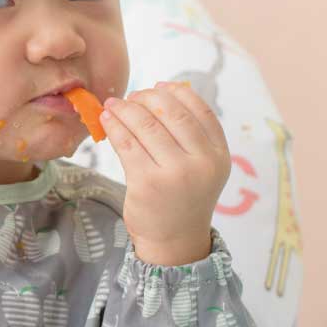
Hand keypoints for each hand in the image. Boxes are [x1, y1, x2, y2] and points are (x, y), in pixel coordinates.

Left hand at [98, 82, 230, 265]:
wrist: (174, 239)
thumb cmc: (183, 196)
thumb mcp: (202, 166)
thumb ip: (192, 135)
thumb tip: (163, 91)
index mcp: (219, 154)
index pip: (200, 110)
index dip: (176, 93)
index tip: (158, 87)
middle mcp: (202, 162)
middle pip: (172, 113)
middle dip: (147, 98)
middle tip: (132, 97)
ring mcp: (175, 174)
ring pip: (146, 126)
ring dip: (126, 109)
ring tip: (114, 105)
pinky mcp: (147, 183)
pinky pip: (127, 143)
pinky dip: (114, 126)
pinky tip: (107, 119)